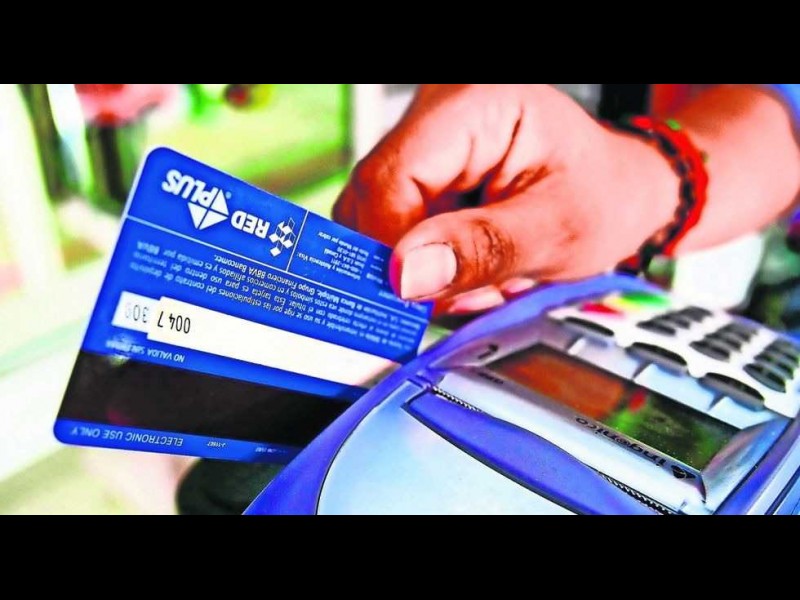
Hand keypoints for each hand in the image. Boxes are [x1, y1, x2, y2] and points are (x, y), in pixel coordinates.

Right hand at [334, 84, 676, 313]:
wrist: (615, 193)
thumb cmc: (601, 194)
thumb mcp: (557, 230)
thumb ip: (483, 250)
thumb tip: (407, 275)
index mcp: (472, 105)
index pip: (390, 179)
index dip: (391, 247)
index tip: (414, 298)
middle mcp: (436, 117)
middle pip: (372, 200)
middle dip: (410, 265)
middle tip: (463, 292)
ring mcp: (423, 147)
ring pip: (374, 222)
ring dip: (418, 270)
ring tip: (478, 277)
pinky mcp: (420, 178)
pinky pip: (391, 231)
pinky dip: (424, 265)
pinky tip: (466, 267)